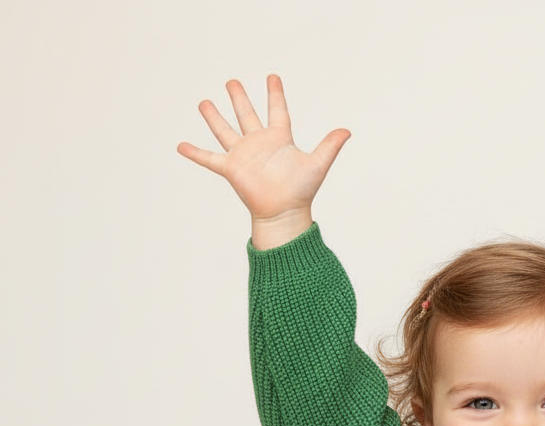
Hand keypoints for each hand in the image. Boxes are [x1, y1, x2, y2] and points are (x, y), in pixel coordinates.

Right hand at [177, 75, 349, 248]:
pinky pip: (209, 158)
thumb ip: (330, 146)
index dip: (275, 94)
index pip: (277, 110)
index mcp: (279, 139)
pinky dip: (195, 153)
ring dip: (214, 117)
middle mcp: (259, 144)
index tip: (273, 77)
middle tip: (232, 81)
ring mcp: (243, 155)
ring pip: (225, 130)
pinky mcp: (231, 168)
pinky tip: (180, 145)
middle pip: (247, 115)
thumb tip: (347, 131)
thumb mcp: (317, 164)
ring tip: (204, 102)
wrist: (284, 214)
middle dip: (239, 98)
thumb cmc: (301, 192)